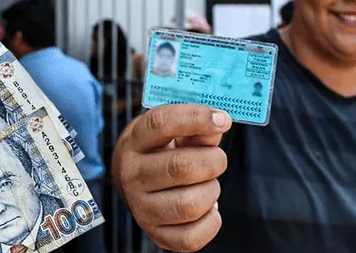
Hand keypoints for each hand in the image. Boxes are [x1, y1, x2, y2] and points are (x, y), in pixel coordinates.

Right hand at [112, 104, 231, 251]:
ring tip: (207, 183)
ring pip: (189, 205)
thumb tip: (219, 124)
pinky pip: (193, 237)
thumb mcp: (176, 131)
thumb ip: (198, 128)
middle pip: (181, 167)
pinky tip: (207, 207)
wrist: (139, 182)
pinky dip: (211, 221)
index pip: (161, 123)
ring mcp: (141, 209)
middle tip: (217, 159)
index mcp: (135, 141)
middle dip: (213, 161)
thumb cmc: (164, 150)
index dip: (196, 118)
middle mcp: (132, 175)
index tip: (223, 119)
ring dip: (211, 191)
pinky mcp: (156, 235)